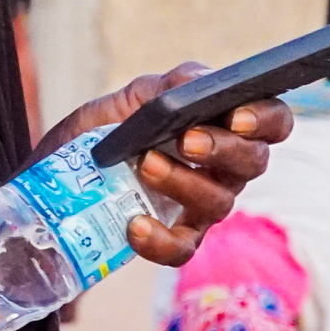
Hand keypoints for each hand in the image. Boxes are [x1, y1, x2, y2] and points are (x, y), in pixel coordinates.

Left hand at [36, 64, 292, 266]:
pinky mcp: (175, 239)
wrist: (56, 184)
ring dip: (185, 182)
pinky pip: (182, 247)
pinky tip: (134, 224)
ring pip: (219, 203)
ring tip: (145, 164)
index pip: (272, 122)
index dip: (266, 118)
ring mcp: (202, 207)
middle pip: (253, 162)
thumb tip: (195, 83)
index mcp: (222, 128)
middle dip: (224, 149)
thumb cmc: (101, 136)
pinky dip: (160, 239)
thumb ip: (161, 88)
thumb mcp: (123, 104)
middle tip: (188, 139)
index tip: (236, 116)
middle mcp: (223, 169)